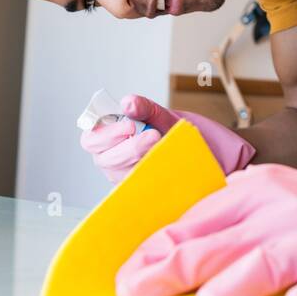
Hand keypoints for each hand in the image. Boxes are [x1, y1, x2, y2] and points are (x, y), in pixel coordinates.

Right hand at [79, 94, 255, 182]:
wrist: (204, 153)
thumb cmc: (175, 132)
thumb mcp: (162, 116)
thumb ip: (145, 108)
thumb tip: (127, 103)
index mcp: (110, 140)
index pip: (91, 140)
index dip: (105, 134)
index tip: (129, 125)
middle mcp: (113, 162)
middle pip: (105, 160)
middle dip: (128, 147)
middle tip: (153, 135)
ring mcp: (127, 179)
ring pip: (122, 175)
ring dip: (141, 159)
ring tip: (162, 145)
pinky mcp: (143, 192)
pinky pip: (141, 188)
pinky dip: (152, 175)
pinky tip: (165, 165)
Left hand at [115, 84, 296, 295]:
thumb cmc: (296, 207)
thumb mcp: (252, 198)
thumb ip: (213, 221)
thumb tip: (153, 257)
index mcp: (246, 195)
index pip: (191, 224)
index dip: (154, 254)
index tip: (126, 280)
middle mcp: (274, 213)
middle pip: (217, 244)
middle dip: (172, 272)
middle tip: (139, 295)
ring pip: (266, 261)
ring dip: (235, 284)